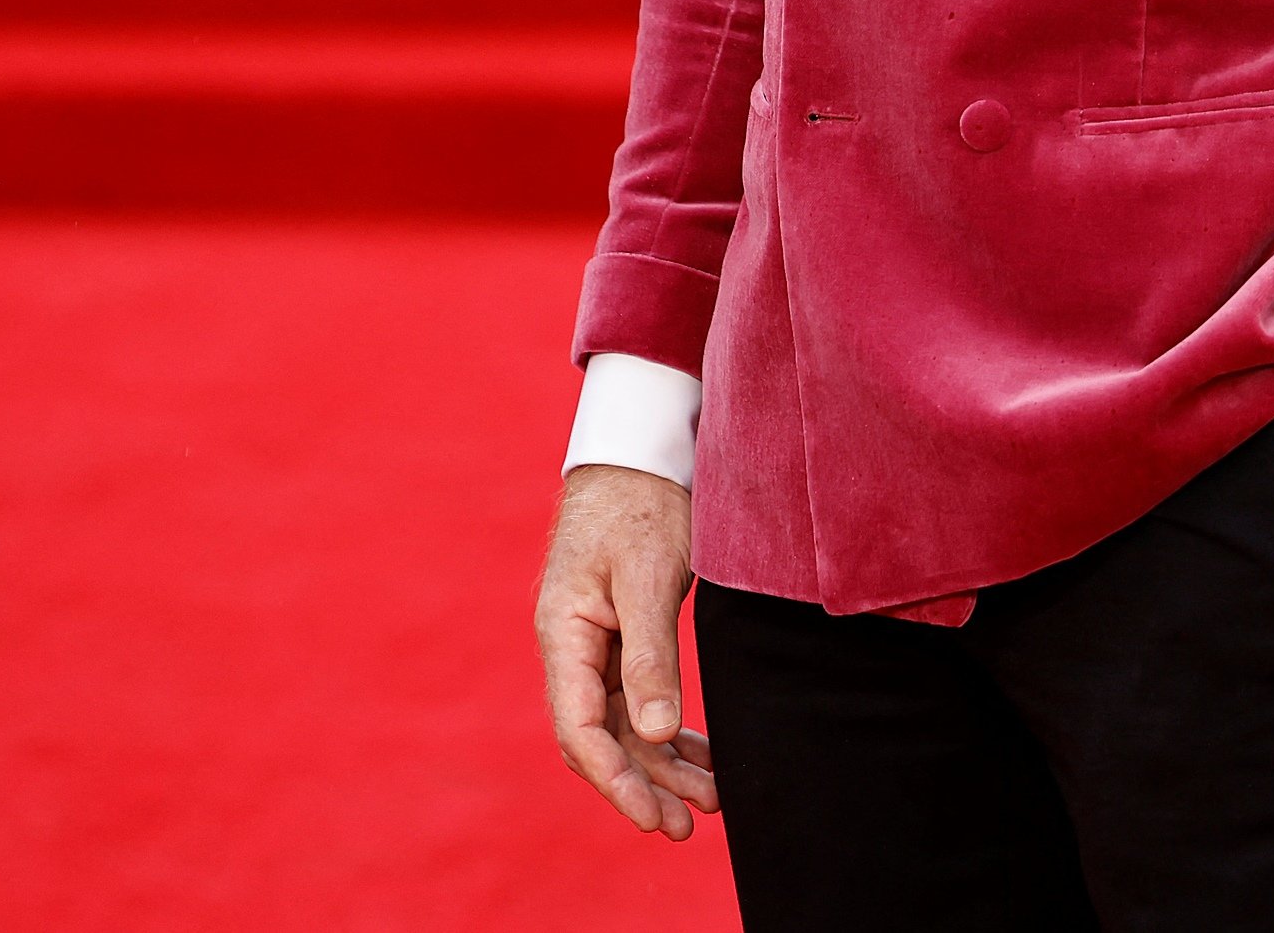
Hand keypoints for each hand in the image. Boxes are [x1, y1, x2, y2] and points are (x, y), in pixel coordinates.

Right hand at [536, 463, 717, 839]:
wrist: (642, 448)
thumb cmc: (641, 503)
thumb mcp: (649, 576)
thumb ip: (650, 656)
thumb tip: (653, 734)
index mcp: (564, 633)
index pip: (580, 728)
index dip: (615, 780)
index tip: (653, 817)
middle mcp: (572, 645)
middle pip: (602, 735)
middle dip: (643, 783)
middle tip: (688, 826)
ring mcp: (596, 641)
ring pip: (625, 721)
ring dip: (662, 762)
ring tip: (709, 800)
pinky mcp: (622, 632)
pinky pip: (639, 696)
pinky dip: (669, 727)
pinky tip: (703, 753)